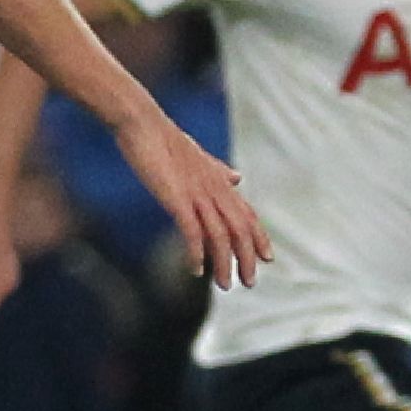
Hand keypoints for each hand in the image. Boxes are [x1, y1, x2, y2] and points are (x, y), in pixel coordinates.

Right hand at [122, 115, 269, 294]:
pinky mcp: (177, 198)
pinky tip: (197, 270)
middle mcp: (215, 189)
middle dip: (247, 258)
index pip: (247, 214)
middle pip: (240, 229)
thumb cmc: (166, 141)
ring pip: (220, 235)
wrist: (143, 124)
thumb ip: (219, 171)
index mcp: (220, 182)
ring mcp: (197, 194)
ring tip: (226, 285)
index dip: (259, 237)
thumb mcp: (200, 158)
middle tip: (249, 282)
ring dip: (224, 263)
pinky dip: (197, 253)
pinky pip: (193, 231)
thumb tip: (237, 177)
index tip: (267, 259)